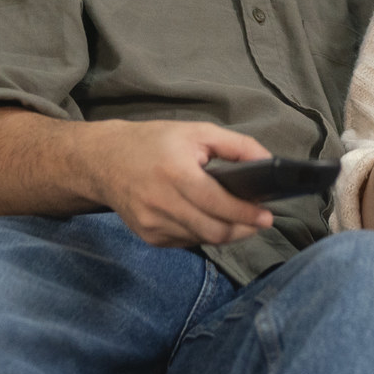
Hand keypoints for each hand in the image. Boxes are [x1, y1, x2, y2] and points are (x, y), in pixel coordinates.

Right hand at [81, 121, 275, 247]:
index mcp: (175, 174)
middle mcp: (162, 203)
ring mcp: (153, 224)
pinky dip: (202, 233)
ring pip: (202, 239)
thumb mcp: (197, 132)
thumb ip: (236, 145)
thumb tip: (269, 162)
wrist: (104, 160)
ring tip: (237, 219)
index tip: (267, 216)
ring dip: (225, 233)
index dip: (246, 214)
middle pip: (214, 231)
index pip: (218, 204)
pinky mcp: (148, 237)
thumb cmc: (153, 142)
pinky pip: (186, 242)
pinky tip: (206, 218)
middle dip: (242, 230)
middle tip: (258, 222)